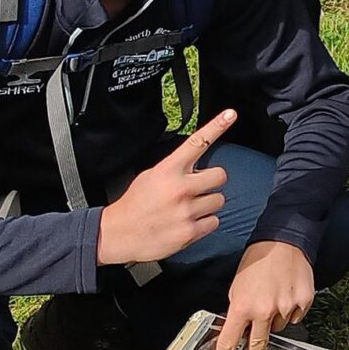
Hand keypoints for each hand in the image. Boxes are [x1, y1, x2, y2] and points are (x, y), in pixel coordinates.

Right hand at [97, 110, 236, 265]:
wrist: (118, 234)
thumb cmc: (136, 203)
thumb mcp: (151, 175)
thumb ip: (175, 168)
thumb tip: (197, 164)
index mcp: (168, 170)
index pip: (197, 143)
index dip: (217, 126)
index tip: (230, 114)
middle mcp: (180, 188)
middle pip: (220, 175)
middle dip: (211, 181)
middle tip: (198, 187)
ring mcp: (186, 211)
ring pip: (219, 200)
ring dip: (207, 204)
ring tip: (188, 208)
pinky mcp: (190, 232)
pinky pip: (214, 221)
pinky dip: (204, 223)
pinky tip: (187, 222)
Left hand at [212, 239, 315, 349]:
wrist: (284, 241)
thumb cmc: (257, 260)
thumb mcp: (237, 285)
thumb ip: (237, 309)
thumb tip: (237, 329)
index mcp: (242, 306)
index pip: (229, 341)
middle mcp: (264, 311)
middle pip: (257, 346)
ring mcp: (286, 308)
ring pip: (278, 328)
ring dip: (273, 322)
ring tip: (273, 300)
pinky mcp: (303, 302)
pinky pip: (294, 317)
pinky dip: (289, 312)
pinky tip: (286, 295)